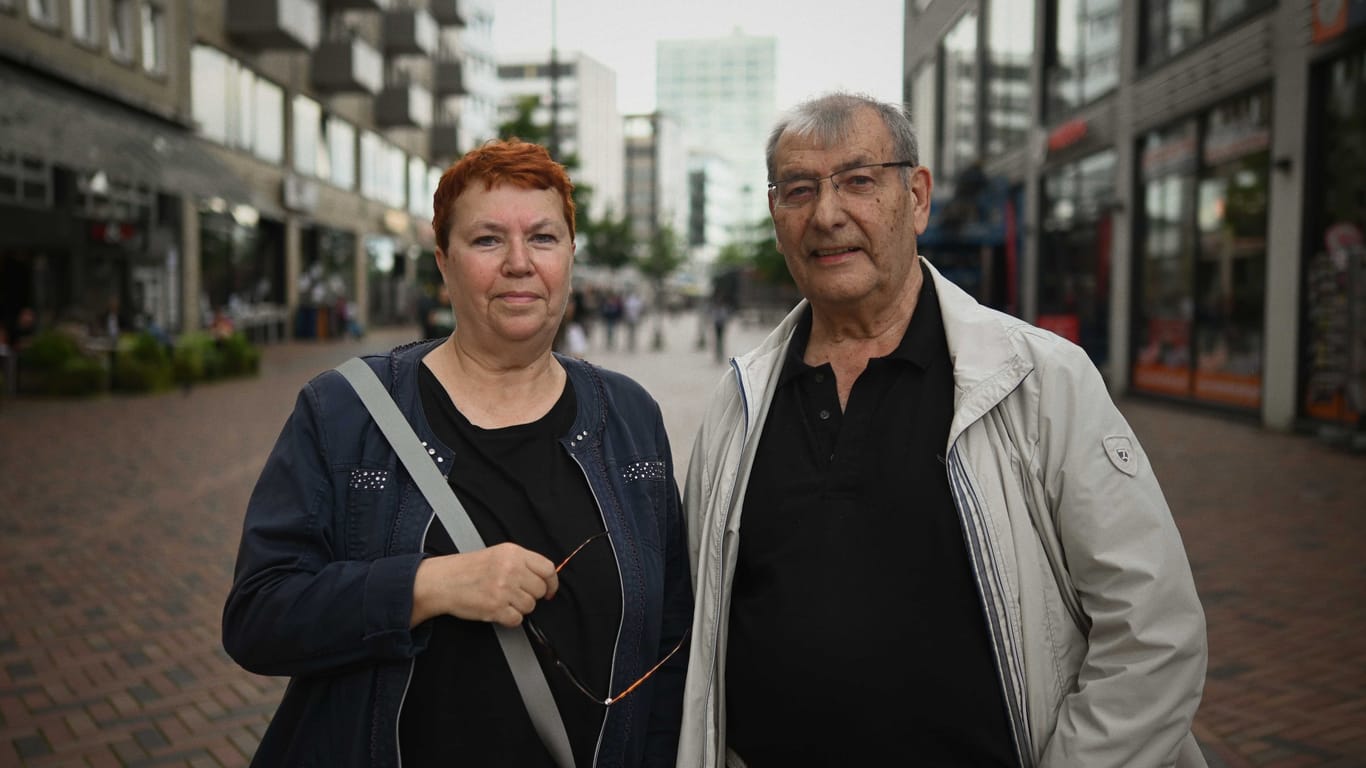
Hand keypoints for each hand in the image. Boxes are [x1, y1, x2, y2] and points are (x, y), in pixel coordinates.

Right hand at [411, 543, 558, 627]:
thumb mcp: (498, 554)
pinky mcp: (495, 607)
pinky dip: (509, 619)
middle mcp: (511, 569)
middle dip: (530, 596)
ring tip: (502, 600)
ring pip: (529, 606)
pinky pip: (517, 620)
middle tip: (514, 595)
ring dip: (518, 608)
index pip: (548, 568)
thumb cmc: (468, 569)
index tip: (549, 591)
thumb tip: (545, 578)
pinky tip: (497, 610)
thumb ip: (522, 562)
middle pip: (539, 590)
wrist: (443, 581)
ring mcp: (503, 588)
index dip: (552, 583)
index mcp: (513, 553)